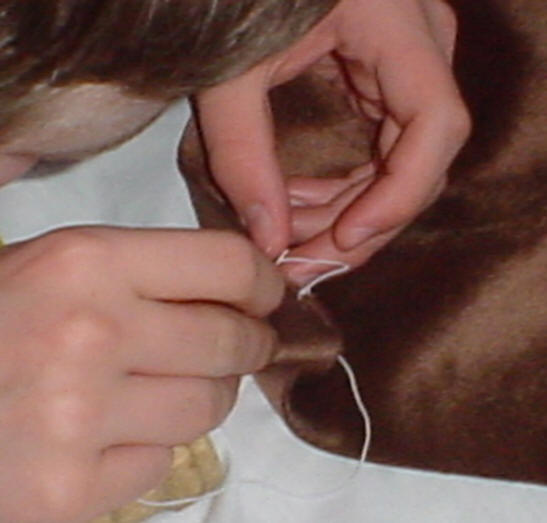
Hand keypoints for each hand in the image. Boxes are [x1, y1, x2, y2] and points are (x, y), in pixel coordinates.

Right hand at [0, 227, 282, 522]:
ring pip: (209, 407)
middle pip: (233, 342)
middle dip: (250, 343)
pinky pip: (162, 461)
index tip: (270, 295)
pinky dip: (150, 445)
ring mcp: (79, 420)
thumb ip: (146, 276)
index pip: (228, 266)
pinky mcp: (68, 494)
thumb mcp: (57, 270)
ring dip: (202, 396)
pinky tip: (106, 433)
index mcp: (87, 263)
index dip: (264, 282)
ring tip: (159, 386)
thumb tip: (239, 293)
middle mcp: (90, 334)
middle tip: (241, 344)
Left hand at [197, 0, 470, 284]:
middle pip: (418, 162)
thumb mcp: (232, 71)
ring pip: (398, 166)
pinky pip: (378, 152)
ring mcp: (404, 68)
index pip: (437, 121)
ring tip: (287, 238)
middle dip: (360, 223)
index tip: (346, 238)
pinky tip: (296, 205)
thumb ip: (242, 151)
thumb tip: (268, 239)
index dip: (401, 193)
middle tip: (302, 262)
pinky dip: (340, 188)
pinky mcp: (381, 82)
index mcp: (397, 27)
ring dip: (344, 212)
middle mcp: (418, 50)